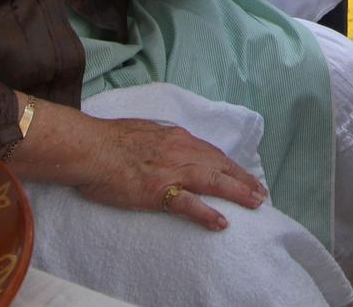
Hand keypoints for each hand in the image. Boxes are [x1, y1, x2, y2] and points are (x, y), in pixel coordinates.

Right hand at [73, 116, 266, 231]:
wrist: (91, 148)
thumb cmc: (109, 138)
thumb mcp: (144, 130)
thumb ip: (161, 138)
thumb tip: (167, 143)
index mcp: (177, 137)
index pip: (211, 152)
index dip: (229, 164)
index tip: (242, 174)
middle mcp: (181, 151)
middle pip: (220, 165)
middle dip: (243, 179)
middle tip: (261, 192)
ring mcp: (172, 171)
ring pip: (213, 181)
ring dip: (237, 192)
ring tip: (255, 203)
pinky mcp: (159, 191)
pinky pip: (189, 204)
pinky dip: (207, 213)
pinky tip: (222, 222)